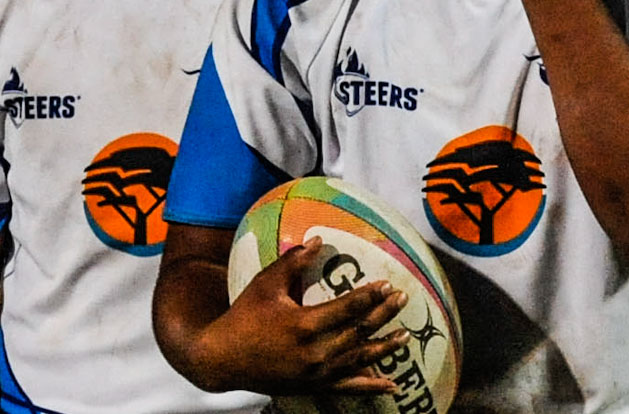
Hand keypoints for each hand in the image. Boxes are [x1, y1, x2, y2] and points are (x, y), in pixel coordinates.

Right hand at [194, 237, 408, 395]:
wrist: (223, 359)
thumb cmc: (243, 317)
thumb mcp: (265, 285)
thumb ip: (293, 263)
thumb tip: (318, 240)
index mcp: (304, 324)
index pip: (347, 308)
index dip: (370, 296)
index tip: (387, 285)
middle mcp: (315, 352)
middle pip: (359, 331)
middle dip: (383, 315)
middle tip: (402, 299)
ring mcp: (316, 373)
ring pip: (359, 359)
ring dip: (385, 347)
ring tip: (405, 336)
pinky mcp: (314, 387)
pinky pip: (349, 387)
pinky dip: (371, 387)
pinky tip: (392, 386)